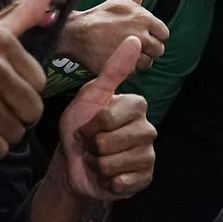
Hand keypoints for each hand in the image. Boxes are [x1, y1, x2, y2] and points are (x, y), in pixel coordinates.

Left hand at [52, 34, 154, 200]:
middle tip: (91, 145)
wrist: (74, 165)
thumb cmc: (80, 128)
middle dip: (91, 147)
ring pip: (113, 164)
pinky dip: (107, 182)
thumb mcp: (90, 96)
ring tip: (98, 160)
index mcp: (136, 106)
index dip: (88, 126)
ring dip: (97, 165)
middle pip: (110, 142)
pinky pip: (122, 183)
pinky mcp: (145, 178)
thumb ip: (113, 70)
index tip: (86, 126)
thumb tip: (134, 38)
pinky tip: (108, 176)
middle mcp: (148, 129)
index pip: (108, 117)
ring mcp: (148, 155)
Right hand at [57, 0, 167, 71]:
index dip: (152, 34)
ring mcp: (130, 52)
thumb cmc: (103, 14)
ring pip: (148, 63)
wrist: (75, 33)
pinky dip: (126, 69)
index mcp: (145, 18)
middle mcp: (140, 35)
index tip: (137, 31)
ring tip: (121, 49)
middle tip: (128, 41)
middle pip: (158, 50)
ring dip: (137, 59)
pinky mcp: (120, 67)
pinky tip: (114, 57)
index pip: (164, 34)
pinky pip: (134, 73)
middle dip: (147, 48)